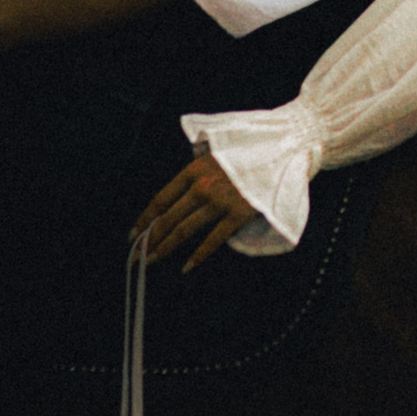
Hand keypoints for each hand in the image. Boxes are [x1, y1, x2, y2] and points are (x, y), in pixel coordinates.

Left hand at [131, 153, 260, 271]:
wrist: (283, 149)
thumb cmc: (250, 149)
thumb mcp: (217, 151)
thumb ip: (198, 168)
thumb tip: (181, 189)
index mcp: (194, 168)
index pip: (161, 199)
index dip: (145, 218)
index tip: (133, 233)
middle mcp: (202, 185)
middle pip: (168, 217)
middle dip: (149, 238)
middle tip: (136, 254)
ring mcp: (220, 201)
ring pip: (185, 229)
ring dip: (166, 247)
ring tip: (153, 259)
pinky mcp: (239, 214)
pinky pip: (213, 239)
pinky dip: (198, 255)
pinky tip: (186, 266)